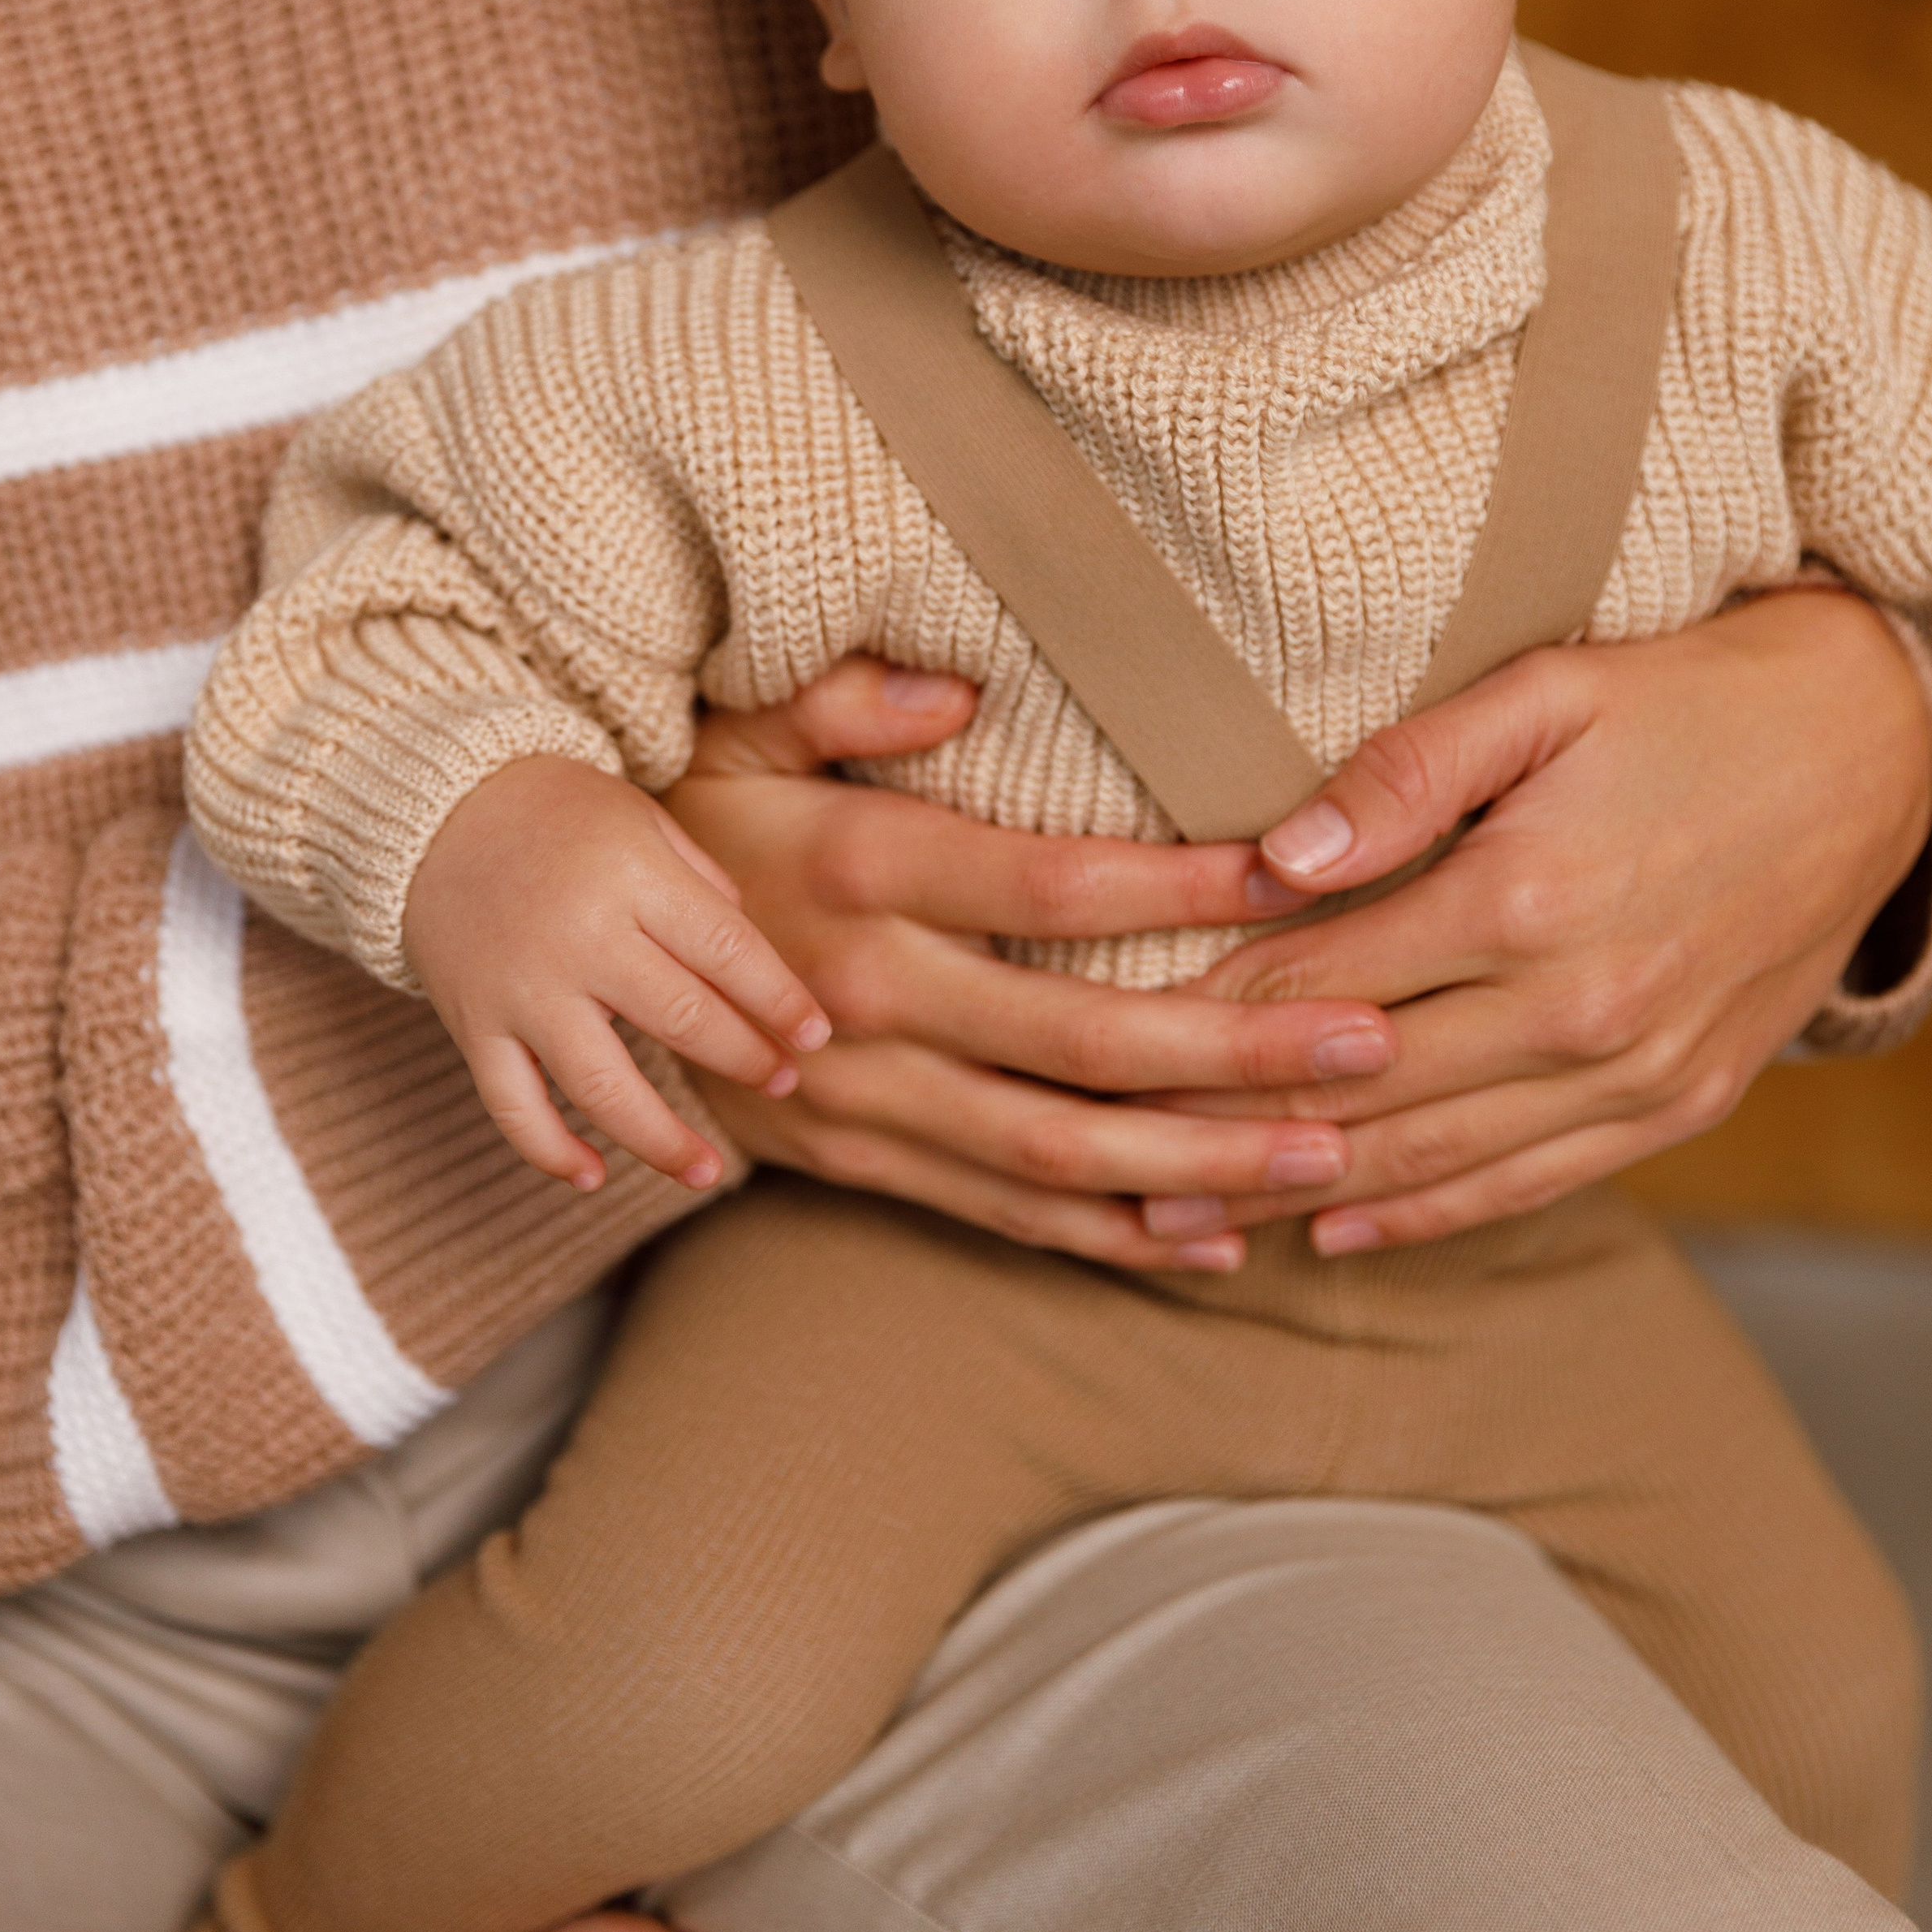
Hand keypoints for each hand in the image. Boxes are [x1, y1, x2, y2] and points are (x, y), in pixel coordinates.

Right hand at [404, 758, 829, 1191]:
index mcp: (632, 878)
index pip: (727, 951)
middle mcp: (579, 939)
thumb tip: (751, 951)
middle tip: (783, 1082)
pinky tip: (594, 1177)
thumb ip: (701, 881)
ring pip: (602, 1089)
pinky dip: (549, 1152)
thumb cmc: (558, 811)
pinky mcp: (474, 1026)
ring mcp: (522, 990)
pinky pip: (512, 1108)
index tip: (817, 1036)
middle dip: (744, 1059)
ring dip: (662, 1141)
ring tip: (708, 1170)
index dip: (780, 1000)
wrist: (435, 809)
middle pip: (681, 1020)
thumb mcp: (641, 818)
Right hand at [663, 659, 1395, 1270]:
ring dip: (1198, 1164)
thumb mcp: (736, 729)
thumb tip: (962, 688)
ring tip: (1325, 1154)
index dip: (1181, 886)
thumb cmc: (682, 816)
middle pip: (1083, 1038)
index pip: (1051, 885)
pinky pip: (996, 1211)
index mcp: (860, 870)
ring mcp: (862, 1092)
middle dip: (1237, 1051)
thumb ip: (844, 697)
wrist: (560, 953)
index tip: (1299, 876)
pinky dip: (1104, 1236)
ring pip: (1054, 1148)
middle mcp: (869, 992)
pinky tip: (1210, 1243)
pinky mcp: (853, 1159)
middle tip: (1371, 1042)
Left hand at [1141, 589, 1931, 1251]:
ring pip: (1434, 1161)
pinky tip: (1337, 1234)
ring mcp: (1637, 1074)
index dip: (1202, 1015)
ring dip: (1299, 1197)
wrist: (1877, 749)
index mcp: (1527, 899)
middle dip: (1219, 1130)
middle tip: (1099, 1154)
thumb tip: (1274, 859)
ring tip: (1179, 1220)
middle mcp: (1580, 1010)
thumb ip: (1403, 776)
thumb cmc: (1689, 700)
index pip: (1320, 982)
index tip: (1101, 1035)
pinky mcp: (1681, 1105)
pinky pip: (1530, 1184)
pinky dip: (1427, 1217)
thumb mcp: (1545, 691)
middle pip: (1359, 1092)